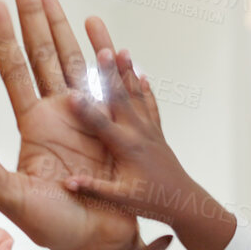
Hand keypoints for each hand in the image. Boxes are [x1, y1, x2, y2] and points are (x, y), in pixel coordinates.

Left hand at [0, 0, 139, 249]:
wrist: (99, 241)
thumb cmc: (53, 225)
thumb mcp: (12, 197)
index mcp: (33, 124)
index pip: (14, 69)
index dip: (4, 36)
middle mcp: (58, 112)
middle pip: (42, 51)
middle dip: (32, 14)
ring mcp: (87, 114)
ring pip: (72, 57)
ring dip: (61, 22)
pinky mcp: (114, 123)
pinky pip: (109, 80)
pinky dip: (103, 52)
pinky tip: (97, 27)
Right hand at [60, 49, 235, 249]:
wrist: (184, 202)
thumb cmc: (152, 202)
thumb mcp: (121, 200)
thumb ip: (94, 188)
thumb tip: (66, 182)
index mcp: (126, 148)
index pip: (101, 124)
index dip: (85, 110)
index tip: (70, 93)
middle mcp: (138, 132)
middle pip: (120, 97)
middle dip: (109, 72)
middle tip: (101, 47)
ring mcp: (149, 129)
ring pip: (136, 94)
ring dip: (127, 71)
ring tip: (120, 48)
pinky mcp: (156, 131)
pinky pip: (149, 105)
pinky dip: (144, 88)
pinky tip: (141, 73)